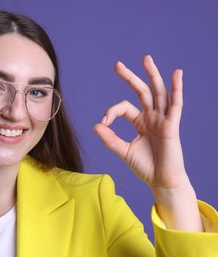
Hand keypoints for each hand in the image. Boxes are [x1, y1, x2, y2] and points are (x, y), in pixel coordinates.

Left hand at [94, 55, 202, 230]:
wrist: (161, 182)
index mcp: (141, 122)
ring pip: (158, 92)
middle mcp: (152, 117)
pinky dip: (177, 89)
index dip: (112, 111)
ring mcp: (163, 120)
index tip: (103, 122)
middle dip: (130, 77)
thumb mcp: (124, 151)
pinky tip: (176, 74)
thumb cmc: (146, 167)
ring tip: (146, 59)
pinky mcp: (172, 125)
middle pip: (142, 92)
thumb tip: (96, 125)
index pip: (124, 107)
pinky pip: (176, 104)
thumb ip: (110, 139)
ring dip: (153, 75)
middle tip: (118, 64)